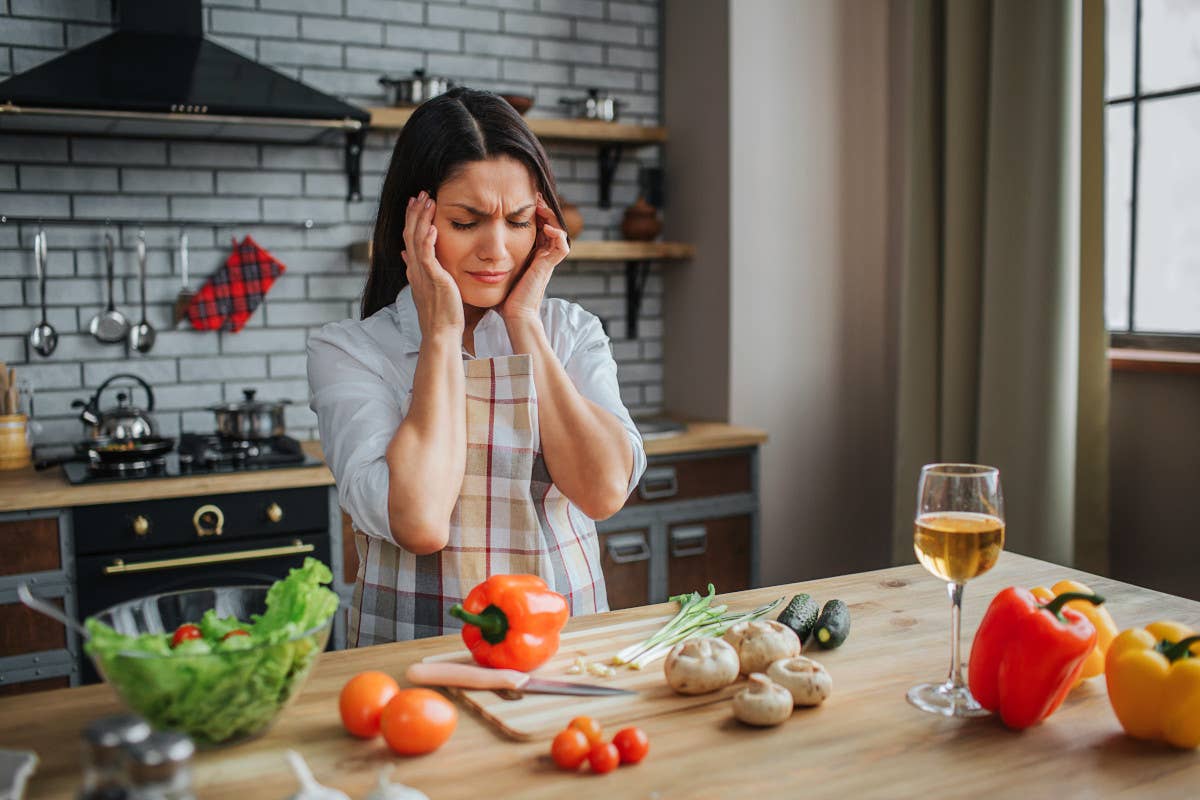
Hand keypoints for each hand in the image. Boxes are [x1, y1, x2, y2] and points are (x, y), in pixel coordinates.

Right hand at [402, 191, 463, 339]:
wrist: (441, 332)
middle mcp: (415, 269)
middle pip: (410, 234)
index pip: (410, 238)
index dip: (412, 219)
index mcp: (415, 270)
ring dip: (422, 219)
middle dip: (415, 212)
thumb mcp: (427, 286)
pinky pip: (427, 256)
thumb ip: (418, 269)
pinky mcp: (432, 279)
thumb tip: (405, 255)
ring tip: (428, 201)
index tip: (416, 202)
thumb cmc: (440, 313)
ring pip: (417, 240)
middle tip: (421, 193)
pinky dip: (428, 240)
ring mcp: (422, 274)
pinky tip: (432, 226)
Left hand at [498, 194, 568, 324]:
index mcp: (532, 255)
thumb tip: (472, 247)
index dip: (532, 212)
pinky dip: (557, 234)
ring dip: (551, 216)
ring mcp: (548, 261)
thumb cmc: (504, 297)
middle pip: (550, 224)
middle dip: (543, 209)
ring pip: (558, 231)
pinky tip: (545, 225)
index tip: (520, 199)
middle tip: (534, 195)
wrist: (514, 314)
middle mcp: (542, 255)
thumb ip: (490, 259)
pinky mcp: (549, 266)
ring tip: (540, 204)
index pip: (537, 227)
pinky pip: (561, 246)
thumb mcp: (496, 271)